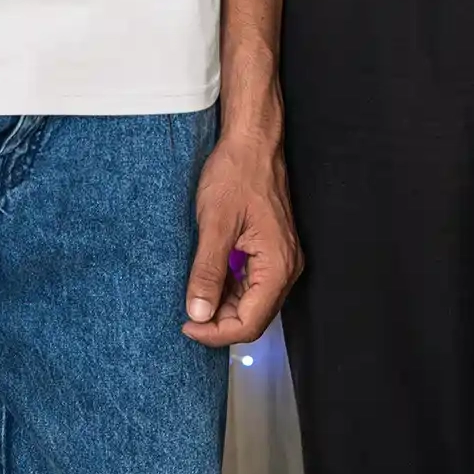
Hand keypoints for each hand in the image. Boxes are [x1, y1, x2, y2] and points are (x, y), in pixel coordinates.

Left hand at [183, 128, 302, 347]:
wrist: (252, 140)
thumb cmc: (237, 172)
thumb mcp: (215, 223)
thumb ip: (208, 271)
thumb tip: (198, 314)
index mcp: (278, 265)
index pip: (250, 322)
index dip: (216, 332)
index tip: (187, 326)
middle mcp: (286, 266)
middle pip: (254, 316)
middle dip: (220, 322)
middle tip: (187, 315)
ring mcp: (281, 257)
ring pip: (253, 300)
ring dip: (224, 305)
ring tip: (195, 295)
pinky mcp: (272, 247)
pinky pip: (252, 281)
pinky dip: (230, 287)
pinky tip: (209, 278)